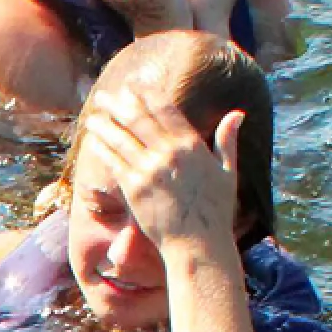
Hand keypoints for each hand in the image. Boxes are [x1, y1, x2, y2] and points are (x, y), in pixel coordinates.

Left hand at [82, 84, 245, 258]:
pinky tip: (94, 140)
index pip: (165, 110)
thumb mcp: (227, 172)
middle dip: (120, 104)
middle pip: (139, 119)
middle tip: (106, 95)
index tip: (135, 87)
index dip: (147, 95)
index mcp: (192, 145)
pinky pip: (115, 162)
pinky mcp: (134, 189)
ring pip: (122, 138)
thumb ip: (228, 141)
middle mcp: (169, 153)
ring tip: (94, 115)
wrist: (197, 244)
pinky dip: (103, 148)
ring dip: (106, 124)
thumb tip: (238, 114)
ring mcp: (150, 170)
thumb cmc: (214, 212)